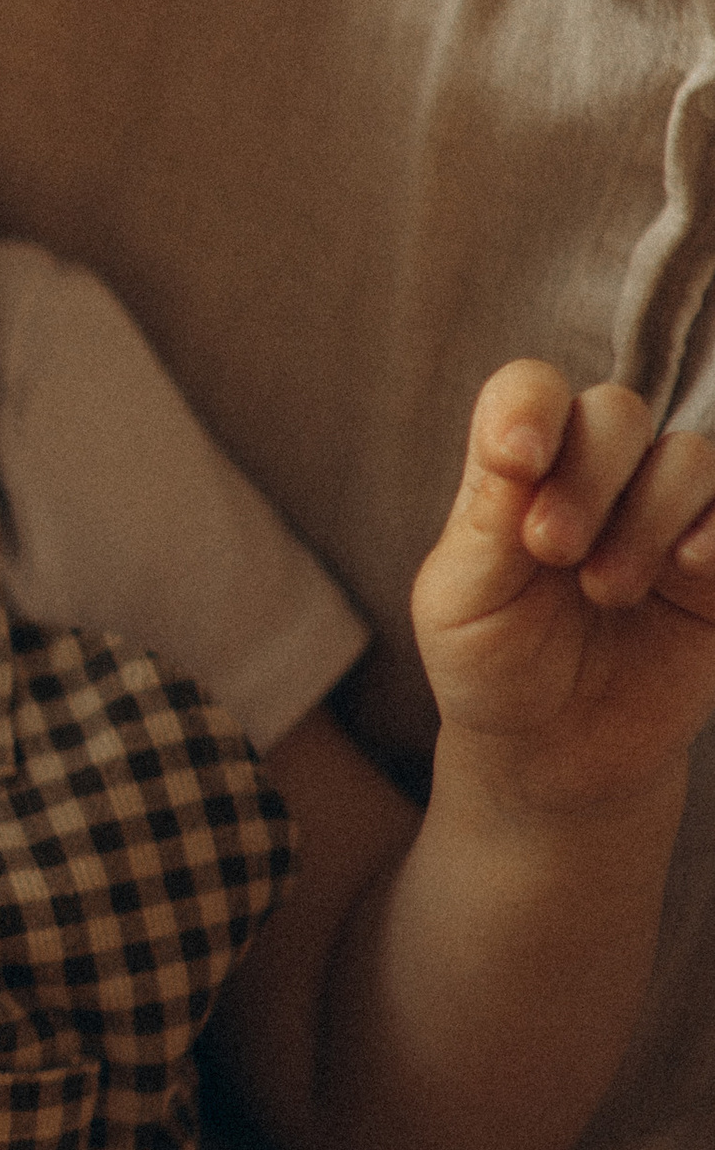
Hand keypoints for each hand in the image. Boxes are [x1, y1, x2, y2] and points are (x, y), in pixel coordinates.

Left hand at [414, 364, 714, 812]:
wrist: (554, 757)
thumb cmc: (492, 670)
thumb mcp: (461, 603)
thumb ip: (487, 519)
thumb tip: (518, 439)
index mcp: (522, 472)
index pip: (531, 392)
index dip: (530, 406)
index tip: (518, 459)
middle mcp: (598, 477)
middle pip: (617, 411)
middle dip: (589, 474)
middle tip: (552, 549)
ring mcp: (666, 514)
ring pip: (688, 455)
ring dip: (649, 514)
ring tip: (606, 591)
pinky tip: (686, 567)